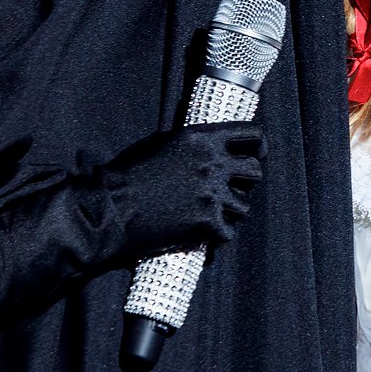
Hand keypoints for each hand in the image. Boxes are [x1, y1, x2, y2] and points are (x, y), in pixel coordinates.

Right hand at [100, 122, 263, 257]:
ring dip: (229, 211)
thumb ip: (195, 145)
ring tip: (207, 214)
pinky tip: (199, 232)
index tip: (256, 156)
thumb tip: (216, 148)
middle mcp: (213, 163)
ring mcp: (213, 194)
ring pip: (244, 206)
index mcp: (203, 138)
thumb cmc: (130, 175)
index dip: (258, 147)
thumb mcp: (163, 145)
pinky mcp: (208, 222)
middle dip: (245, 183)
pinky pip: (228, 232)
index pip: (253, 136)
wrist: (112, 208)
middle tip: (228, 191)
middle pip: (255, 172)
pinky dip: (216, 235)